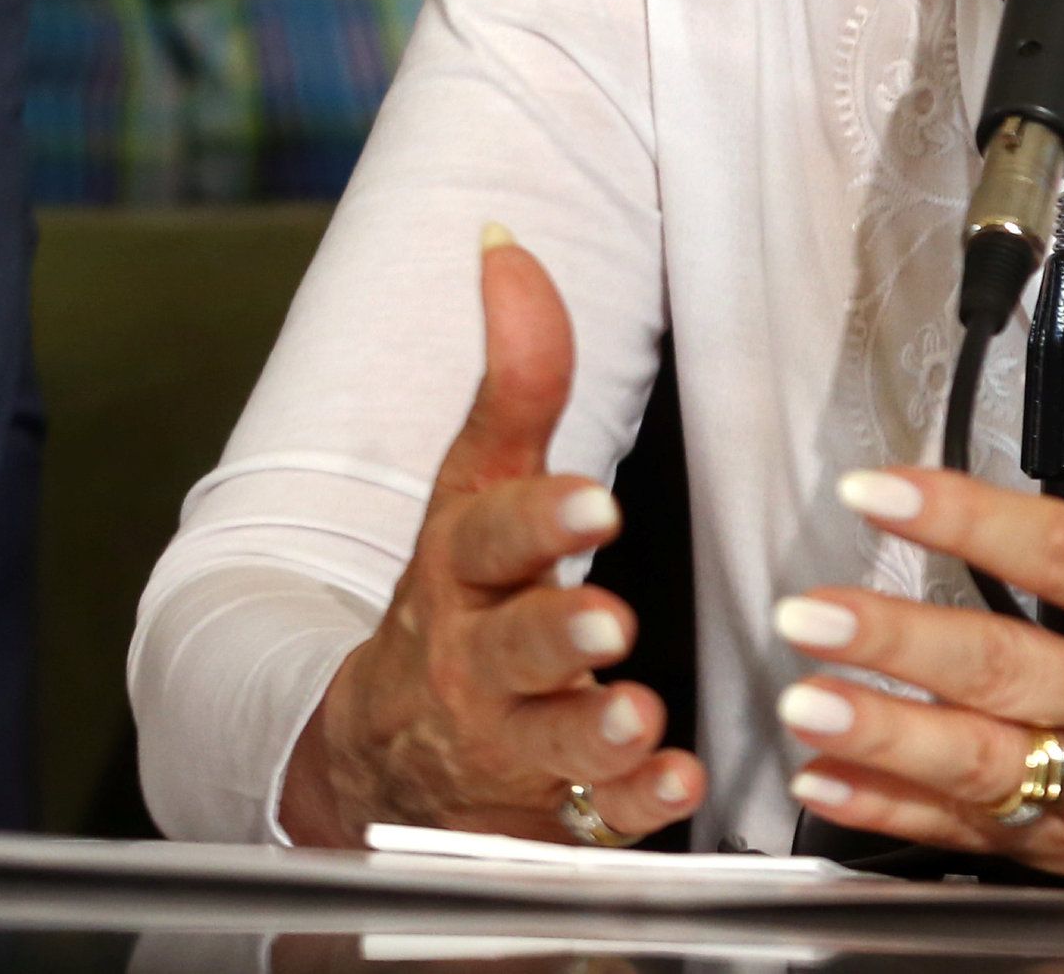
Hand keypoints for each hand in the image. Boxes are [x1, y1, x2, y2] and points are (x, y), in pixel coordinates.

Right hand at [276, 227, 701, 847]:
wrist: (386, 754)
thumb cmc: (457, 597)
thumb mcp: (474, 485)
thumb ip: (513, 378)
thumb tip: (506, 246)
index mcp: (461, 571)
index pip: (488, 537)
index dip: (538, 520)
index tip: (593, 501)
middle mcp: (475, 660)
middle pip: (512, 646)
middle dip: (556, 635)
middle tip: (607, 623)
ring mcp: (507, 742)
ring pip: (548, 740)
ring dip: (594, 728)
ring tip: (638, 712)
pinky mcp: (548, 809)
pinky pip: (593, 818)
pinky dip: (634, 807)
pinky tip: (677, 786)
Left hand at [771, 281, 1063, 908]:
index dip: (968, 519)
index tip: (886, 489)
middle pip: (1005, 670)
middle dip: (898, 642)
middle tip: (813, 612)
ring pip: (981, 766)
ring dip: (884, 735)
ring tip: (804, 698)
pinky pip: (971, 834)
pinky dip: (893, 812)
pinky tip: (830, 778)